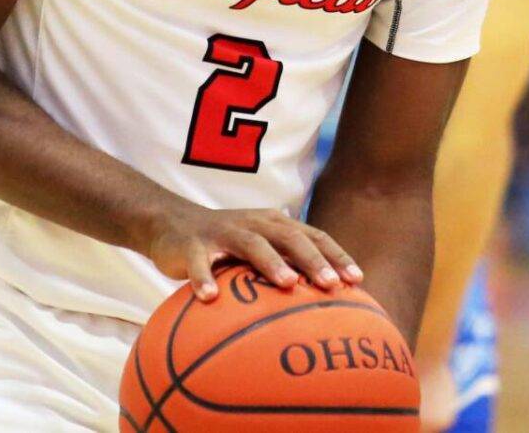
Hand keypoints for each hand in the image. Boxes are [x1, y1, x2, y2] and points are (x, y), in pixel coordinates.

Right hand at [141, 203, 362, 301]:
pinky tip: (209, 299)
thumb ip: (287, 267)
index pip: (313, 236)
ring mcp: (222, 231)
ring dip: (271, 263)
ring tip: (288, 284)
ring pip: (251, 244)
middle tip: (331, 284)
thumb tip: (327, 305)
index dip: (335, 255)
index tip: (357, 279)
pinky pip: (198, 262)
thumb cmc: (227, 245)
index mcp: (274, 224)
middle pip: (289, 237)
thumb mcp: (259, 249)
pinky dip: (203, 277)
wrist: (171, 225)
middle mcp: (253, 223)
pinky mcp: (191, 244)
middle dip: (313, 260)